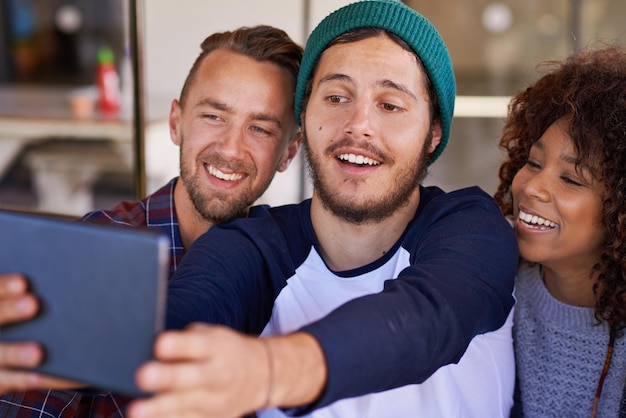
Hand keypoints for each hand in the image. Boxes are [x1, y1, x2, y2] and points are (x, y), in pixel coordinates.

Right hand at [0, 273, 80, 391]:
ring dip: (15, 353)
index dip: (4, 286)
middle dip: (10, 311)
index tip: (23, 283)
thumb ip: (30, 299)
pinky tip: (44, 376)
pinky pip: (9, 380)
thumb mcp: (20, 307)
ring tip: (37, 353)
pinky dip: (29, 379)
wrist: (6, 358)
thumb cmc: (26, 322)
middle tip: (33, 304)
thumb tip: (71, 281)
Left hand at [127, 323, 269, 417]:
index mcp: (219, 347)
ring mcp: (217, 401)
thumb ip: (185, 340)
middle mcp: (220, 374)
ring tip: (136, 410)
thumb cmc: (224, 351)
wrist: (261, 375)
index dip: (179, 345)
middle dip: (168, 377)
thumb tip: (151, 352)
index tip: (159, 345)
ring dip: (160, 409)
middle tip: (143, 375)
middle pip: (192, 377)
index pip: (198, 344)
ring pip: (187, 406)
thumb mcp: (213, 335)